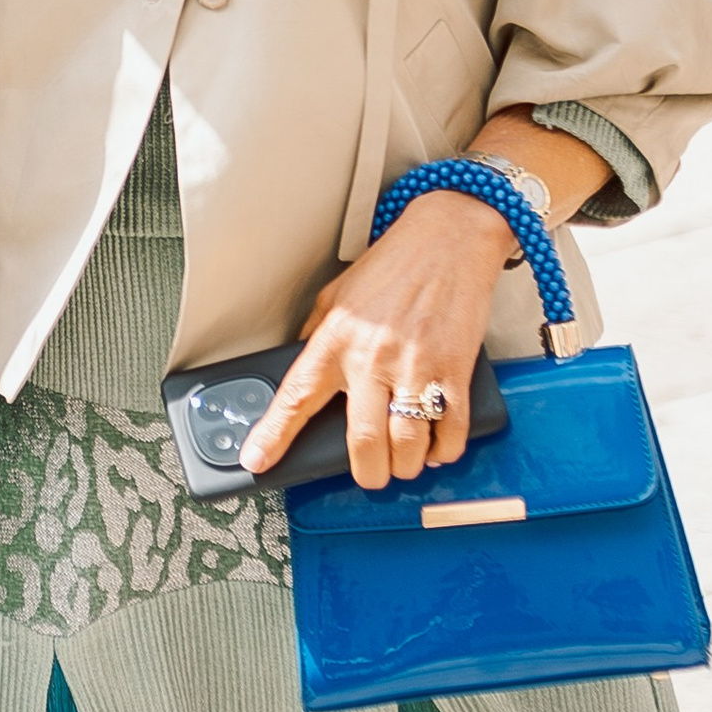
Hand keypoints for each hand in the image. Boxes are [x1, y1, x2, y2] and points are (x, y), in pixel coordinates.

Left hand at [240, 192, 511, 488]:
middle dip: (367, 473)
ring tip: (404, 462)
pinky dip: (444, 450)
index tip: (257, 461)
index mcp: (336, 340)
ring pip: (408, 445)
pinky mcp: (455, 369)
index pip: (296, 398)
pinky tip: (437, 446)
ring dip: (406, 466)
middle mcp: (372, 358)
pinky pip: (451, 430)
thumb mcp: (336, 297)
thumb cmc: (393, 266)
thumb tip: (301, 376)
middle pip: (363, 442)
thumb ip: (317, 338)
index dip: (274, 436)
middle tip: (370, 474)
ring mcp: (416, 367)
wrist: (448, 238)